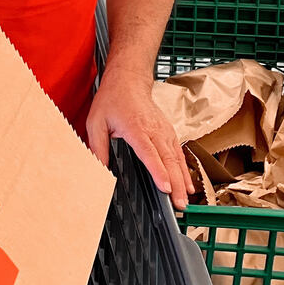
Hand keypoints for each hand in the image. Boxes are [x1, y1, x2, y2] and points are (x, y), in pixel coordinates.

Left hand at [86, 66, 190, 209]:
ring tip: (185, 200)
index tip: (165, 187)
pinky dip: (184, 169)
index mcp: (135, 127)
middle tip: (179, 204)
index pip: (149, 152)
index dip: (158, 171)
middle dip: (175, 183)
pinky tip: (188, 184)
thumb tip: (99, 168)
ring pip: (176, 158)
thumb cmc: (112, 99)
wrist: (128, 80)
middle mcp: (153, 129)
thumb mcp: (96, 121)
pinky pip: (179, 153)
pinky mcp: (169, 131)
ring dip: (183, 179)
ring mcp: (164, 130)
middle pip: (167, 159)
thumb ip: (97, 146)